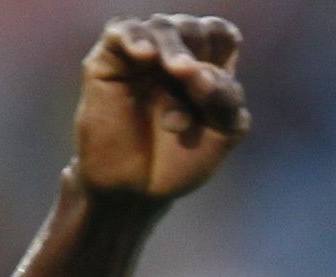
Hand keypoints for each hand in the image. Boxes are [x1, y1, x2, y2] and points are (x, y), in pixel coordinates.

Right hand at [74, 14, 249, 200]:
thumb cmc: (179, 161)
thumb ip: (227, 101)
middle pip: (192, 27)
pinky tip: (146, 54)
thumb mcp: (221, 134)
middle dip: (200, 48)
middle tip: (198, 83)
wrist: (136, 190)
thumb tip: (206, 72)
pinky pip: (120, 31)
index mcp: (205, 70)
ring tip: (180, 71)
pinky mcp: (108, 63)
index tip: (219, 80)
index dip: (224, 44)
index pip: (220, 34)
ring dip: (175, 46)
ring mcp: (141, 59)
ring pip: (161, 26)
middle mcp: (173, 57)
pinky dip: (135, 37)